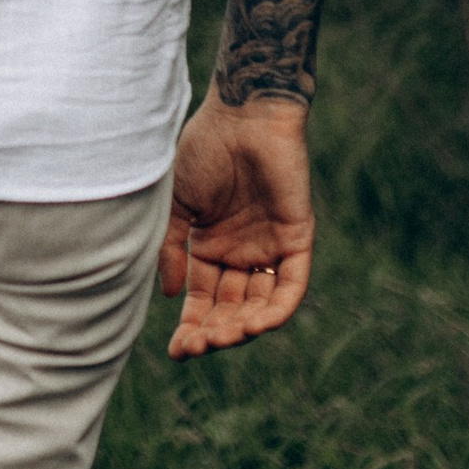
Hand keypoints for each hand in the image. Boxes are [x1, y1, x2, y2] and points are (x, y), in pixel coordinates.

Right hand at [159, 93, 314, 359]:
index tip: (176, 352)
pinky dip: (277, 309)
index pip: (203, 300)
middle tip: (197, 348)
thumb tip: (171, 296)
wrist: (242, 116)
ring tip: (222, 338)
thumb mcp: (176, 204)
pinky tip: (255, 324)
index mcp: (210, 246)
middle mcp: (241, 253)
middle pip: (231, 309)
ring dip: (243, 328)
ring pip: (261, 304)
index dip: (192, 327)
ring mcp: (269, 247)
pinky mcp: (297, 238)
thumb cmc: (203, 150)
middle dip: (214, 333)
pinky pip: (291, 285)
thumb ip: (172, 249)